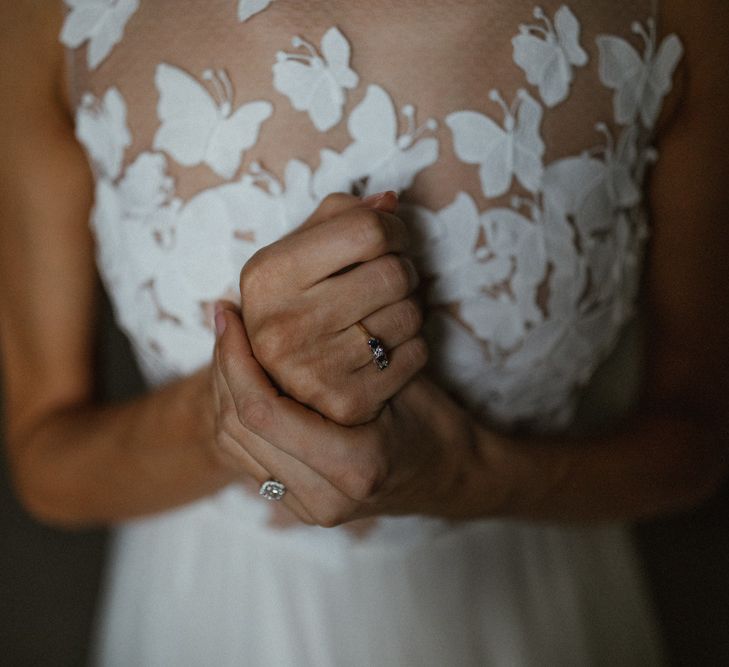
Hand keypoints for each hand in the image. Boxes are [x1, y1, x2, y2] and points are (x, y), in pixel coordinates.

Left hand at [212, 302, 484, 525]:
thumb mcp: (398, 380)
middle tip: (225, 321)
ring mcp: (308, 508)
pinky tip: (242, 376)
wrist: (451, 475)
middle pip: (236, 429)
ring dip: (222, 389)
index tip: (231, 315)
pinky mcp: (298, 505)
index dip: (235, 359)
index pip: (262, 411)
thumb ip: (341, 360)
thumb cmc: (434, 420)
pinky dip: (234, 412)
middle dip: (221, 368)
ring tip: (229, 343)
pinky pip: (245, 456)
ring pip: (231, 445)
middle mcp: (324, 498)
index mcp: (353, 467)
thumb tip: (277, 312)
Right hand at [239, 191, 427, 425]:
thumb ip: (338, 219)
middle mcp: (281, 326)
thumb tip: (389, 201)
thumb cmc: (301, 304)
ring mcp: (312, 370)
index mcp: (267, 277)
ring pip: (410, 314)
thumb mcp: (298, 255)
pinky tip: (385, 347)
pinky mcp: (346, 402)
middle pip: (393, 273)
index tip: (392, 238)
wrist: (289, 388)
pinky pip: (415, 354)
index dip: (393, 228)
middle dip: (404, 270)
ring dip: (409, 308)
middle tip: (391, 279)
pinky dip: (412, 345)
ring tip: (384, 313)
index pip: (367, 230)